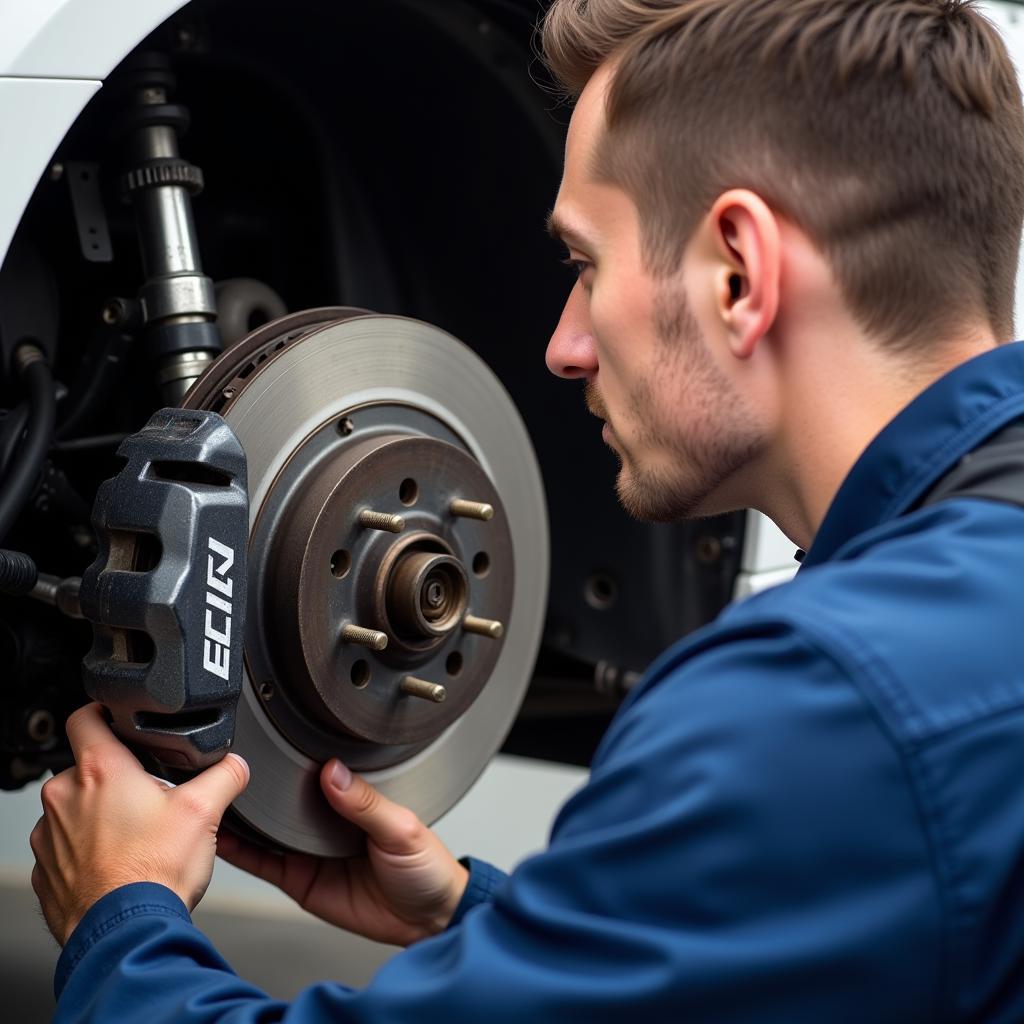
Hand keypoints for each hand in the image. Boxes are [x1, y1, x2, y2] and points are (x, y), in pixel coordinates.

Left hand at [30, 703, 249, 945]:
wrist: (124, 934)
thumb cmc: (154, 873)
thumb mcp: (206, 810)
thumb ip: (225, 774)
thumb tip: (235, 763)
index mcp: (100, 770)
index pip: (85, 716)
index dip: (104, 711)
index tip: (118, 718)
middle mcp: (64, 798)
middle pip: (87, 767)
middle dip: (116, 777)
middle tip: (149, 796)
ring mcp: (49, 837)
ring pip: (75, 809)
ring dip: (99, 815)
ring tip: (137, 837)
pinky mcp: (47, 871)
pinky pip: (66, 847)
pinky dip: (88, 850)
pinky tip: (119, 864)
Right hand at [217, 760, 467, 947]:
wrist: (427, 922)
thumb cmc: (426, 869)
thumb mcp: (401, 828)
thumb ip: (365, 803)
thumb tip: (333, 771)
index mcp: (353, 799)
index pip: (316, 773)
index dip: (294, 759)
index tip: (267, 742)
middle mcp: (327, 821)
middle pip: (284, 799)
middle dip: (259, 786)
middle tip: (227, 770)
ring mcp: (310, 850)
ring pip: (267, 829)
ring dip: (243, 817)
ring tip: (215, 798)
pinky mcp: (300, 880)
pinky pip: (265, 864)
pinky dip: (241, 853)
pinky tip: (222, 838)